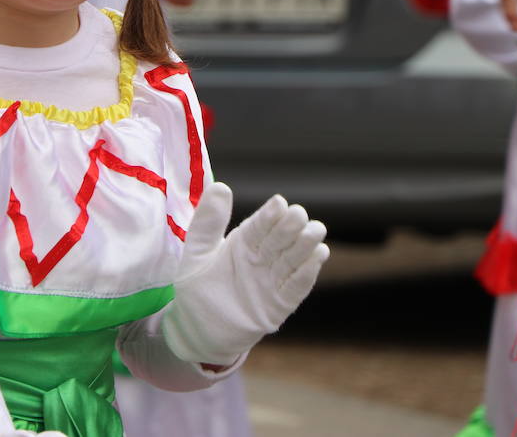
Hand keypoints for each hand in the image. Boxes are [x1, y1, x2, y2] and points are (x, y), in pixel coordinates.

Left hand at [161, 182, 328, 366]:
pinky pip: (296, 287)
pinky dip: (307, 273)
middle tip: (299, 215)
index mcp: (243, 242)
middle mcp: (262, 258)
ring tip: (316, 230)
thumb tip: (221, 186)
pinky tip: (319, 255)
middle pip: (281, 239)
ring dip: (305, 246)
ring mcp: (272, 281)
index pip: (259, 225)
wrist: (197, 330)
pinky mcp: (279, 305)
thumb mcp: (197, 253)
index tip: (279, 202)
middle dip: (290, 227)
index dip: (269, 215)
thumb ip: (208, 223)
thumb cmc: (197, 288)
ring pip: (293, 260)